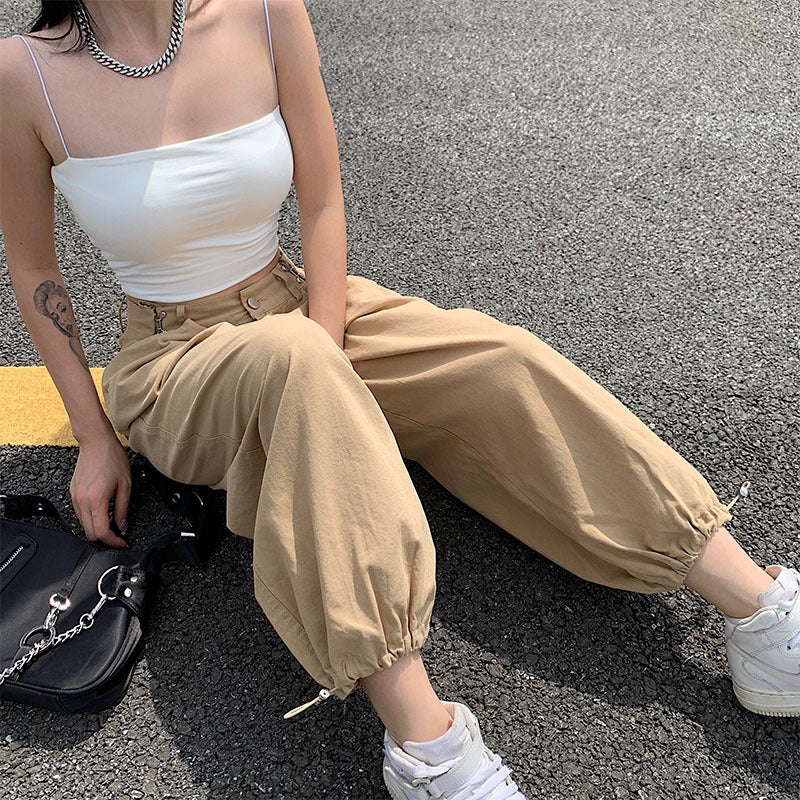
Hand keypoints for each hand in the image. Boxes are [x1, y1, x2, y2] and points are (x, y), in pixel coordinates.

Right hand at [70, 432, 130, 547]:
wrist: (96, 442)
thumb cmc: (112, 458)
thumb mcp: (125, 484)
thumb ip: (123, 508)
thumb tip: (123, 525)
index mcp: (96, 499)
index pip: (101, 532)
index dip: (113, 542)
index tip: (122, 543)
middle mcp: (82, 501)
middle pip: (90, 533)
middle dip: (105, 540)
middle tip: (118, 538)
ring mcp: (75, 498)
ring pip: (83, 526)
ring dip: (97, 530)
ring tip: (112, 527)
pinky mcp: (72, 494)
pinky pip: (79, 515)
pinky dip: (90, 520)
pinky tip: (102, 516)